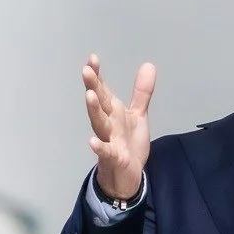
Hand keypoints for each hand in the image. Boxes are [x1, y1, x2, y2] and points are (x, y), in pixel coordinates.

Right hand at [84, 55, 155, 199]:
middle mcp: (108, 124)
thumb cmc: (129, 144)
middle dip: (93, 87)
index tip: (92, 58)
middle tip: (86, 71)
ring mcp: (109, 140)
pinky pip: (105, 152)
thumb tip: (148, 65)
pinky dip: (99, 147)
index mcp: (113, 112)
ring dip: (94, 111)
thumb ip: (141, 93)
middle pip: (99, 104)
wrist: (128, 175)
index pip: (103, 90)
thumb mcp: (138, 115)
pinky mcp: (114, 158)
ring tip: (89, 96)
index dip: (98, 75)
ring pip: (99, 124)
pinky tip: (92, 142)